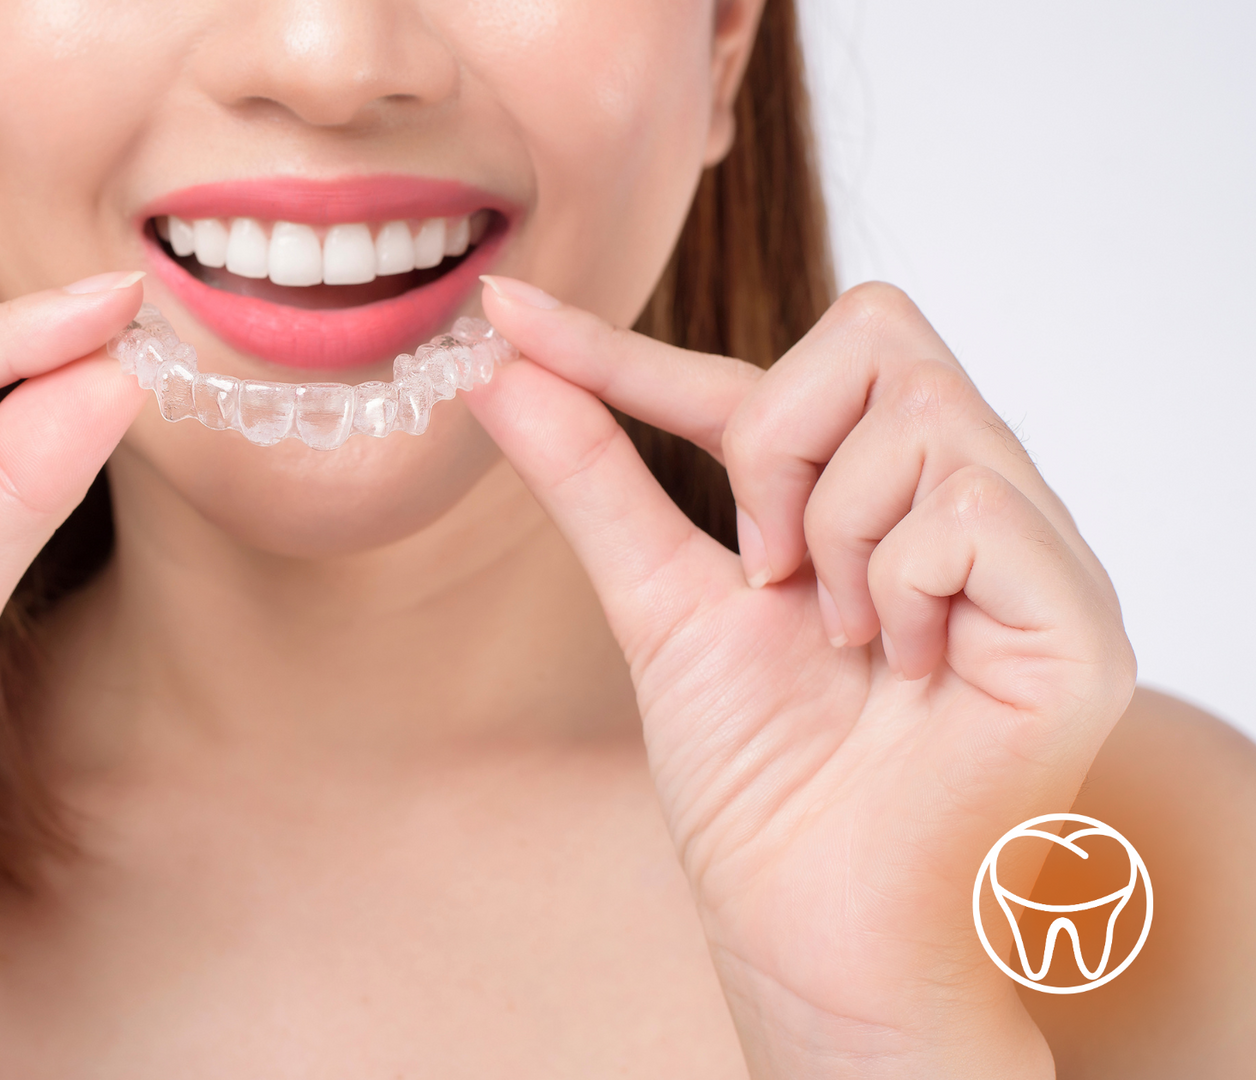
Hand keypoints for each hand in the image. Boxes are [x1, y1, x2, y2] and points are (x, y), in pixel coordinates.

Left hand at [465, 278, 1134, 1077]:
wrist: (811, 923)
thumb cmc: (759, 782)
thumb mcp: (659, 601)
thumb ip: (596, 479)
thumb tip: (501, 368)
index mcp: (885, 496)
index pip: (771, 372)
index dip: (634, 345)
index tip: (506, 314)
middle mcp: (972, 503)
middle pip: (875, 331)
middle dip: (771, 449)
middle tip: (763, 573)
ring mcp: (1035, 555)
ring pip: (917, 412)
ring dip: (829, 536)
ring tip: (844, 642)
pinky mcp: (1078, 617)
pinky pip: (968, 505)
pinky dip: (895, 585)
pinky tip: (901, 669)